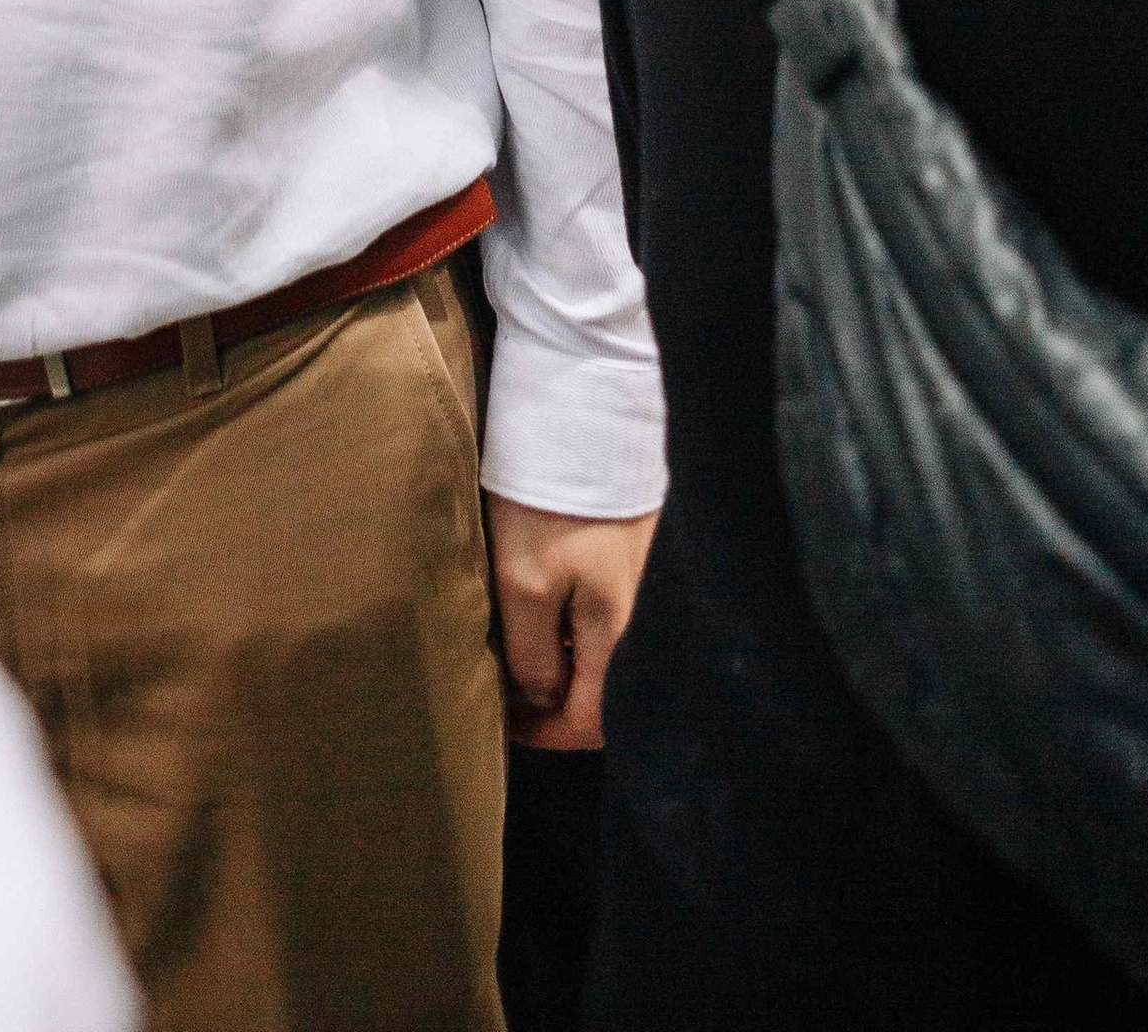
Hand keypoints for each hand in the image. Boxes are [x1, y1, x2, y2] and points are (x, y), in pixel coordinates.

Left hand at [485, 496, 658, 748]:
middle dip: (557, 705)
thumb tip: (544, 699)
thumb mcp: (524, 582)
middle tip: (508, 695)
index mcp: (618, 635)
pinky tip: (542, 612)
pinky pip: (608, 618)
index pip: (591, 723)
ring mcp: (643, 587)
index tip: (504, 725)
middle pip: (604, 693)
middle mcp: (642, 621)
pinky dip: (575, 632)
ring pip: (605, 655)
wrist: (584, 414)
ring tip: (516, 653)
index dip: (546, 734)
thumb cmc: (548, 501)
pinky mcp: (635, 556)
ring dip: (564, 666)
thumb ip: (533, 653)